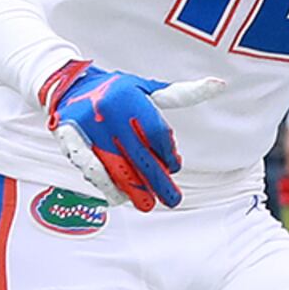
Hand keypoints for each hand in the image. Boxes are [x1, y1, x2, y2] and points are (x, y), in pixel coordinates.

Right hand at [45, 62, 220, 210]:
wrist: (70, 84)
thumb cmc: (117, 91)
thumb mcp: (147, 88)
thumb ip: (181, 94)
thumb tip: (219, 85)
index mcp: (131, 98)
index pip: (155, 132)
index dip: (168, 153)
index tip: (175, 168)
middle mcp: (109, 112)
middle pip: (138, 153)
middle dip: (157, 180)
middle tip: (173, 200)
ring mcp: (88, 126)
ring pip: (114, 164)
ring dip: (131, 188)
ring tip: (147, 205)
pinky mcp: (68, 136)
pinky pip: (88, 164)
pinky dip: (102, 182)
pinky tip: (116, 197)